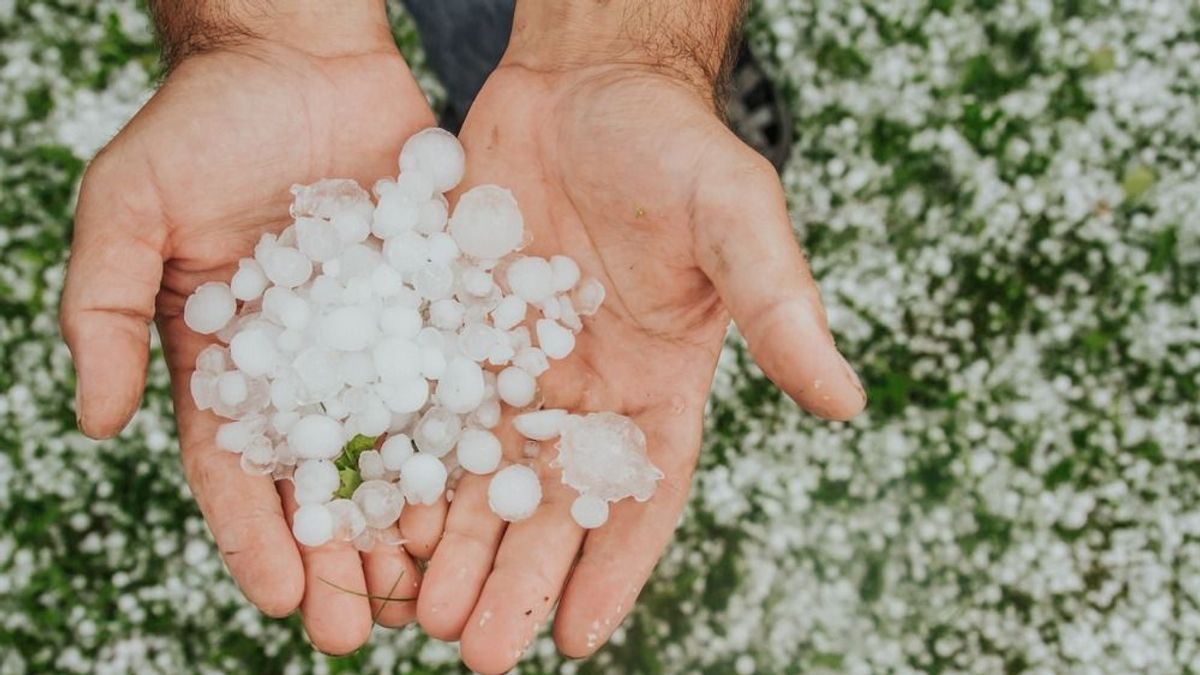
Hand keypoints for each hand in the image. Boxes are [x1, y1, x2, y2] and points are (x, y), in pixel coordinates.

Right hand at [60, 7, 432, 652]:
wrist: (299, 58)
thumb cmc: (202, 126)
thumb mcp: (128, 209)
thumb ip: (103, 310)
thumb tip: (96, 423)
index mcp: (228, 363)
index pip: (238, 469)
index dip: (256, 536)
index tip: (280, 601)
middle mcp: (308, 366)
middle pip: (322, 480)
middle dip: (337, 557)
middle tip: (358, 631)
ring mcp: (376, 341)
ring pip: (395, 449)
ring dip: (408, 522)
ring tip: (426, 592)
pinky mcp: (435, 307)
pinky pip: (454, 381)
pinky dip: (465, 441)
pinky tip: (485, 496)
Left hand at [404, 63, 865, 673]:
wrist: (585, 81)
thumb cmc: (674, 146)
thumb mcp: (736, 220)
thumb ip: (781, 309)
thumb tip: (847, 402)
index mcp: (659, 383)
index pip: (641, 495)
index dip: (612, 567)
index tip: (574, 638)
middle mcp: (584, 390)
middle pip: (550, 504)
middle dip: (515, 577)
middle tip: (474, 652)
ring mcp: (515, 363)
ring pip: (480, 471)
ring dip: (452, 543)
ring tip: (417, 610)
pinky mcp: (454, 329)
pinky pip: (426, 408)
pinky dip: (403, 464)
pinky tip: (373, 516)